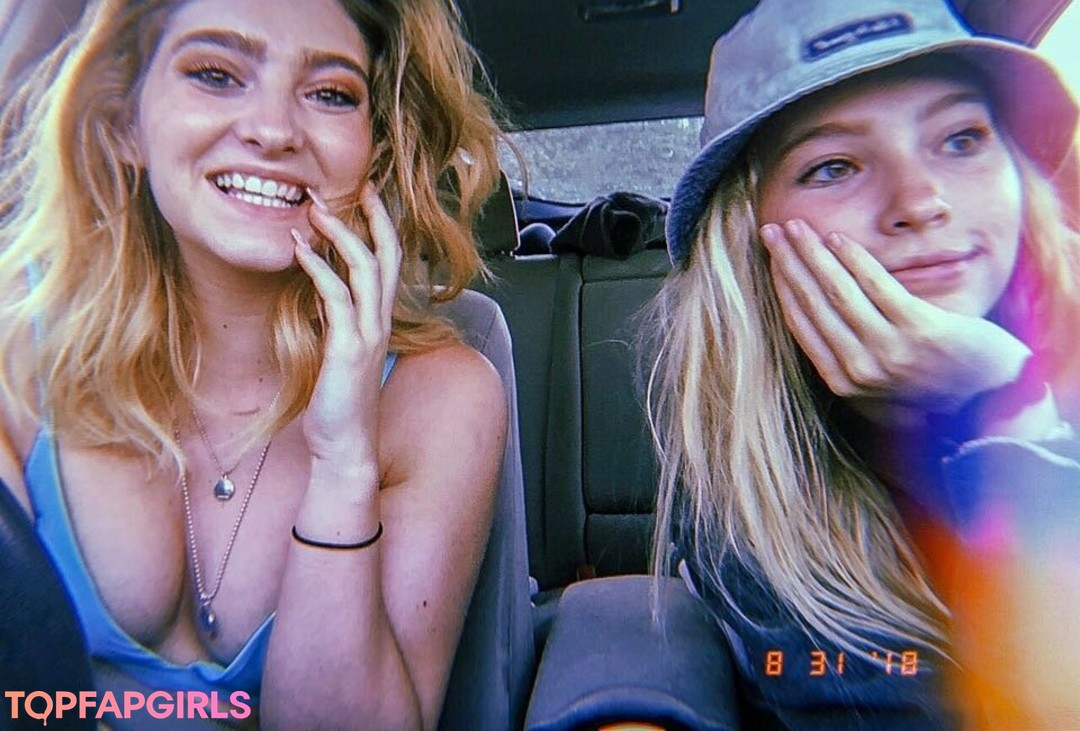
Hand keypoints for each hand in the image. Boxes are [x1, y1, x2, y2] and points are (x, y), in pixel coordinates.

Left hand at [292, 183, 401, 469]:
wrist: (346, 445)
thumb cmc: (340, 403)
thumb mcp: (340, 350)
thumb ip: (338, 318)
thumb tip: (323, 287)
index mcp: (380, 321)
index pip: (389, 263)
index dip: (382, 227)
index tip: (367, 196)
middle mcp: (381, 322)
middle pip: (387, 256)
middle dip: (373, 217)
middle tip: (357, 184)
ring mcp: (368, 334)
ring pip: (365, 270)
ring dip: (341, 234)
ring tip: (317, 209)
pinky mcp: (349, 348)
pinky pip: (337, 298)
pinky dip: (319, 268)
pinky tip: (301, 249)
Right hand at [760, 220, 1030, 413]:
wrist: (993, 397)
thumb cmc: (934, 383)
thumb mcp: (881, 381)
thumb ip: (847, 354)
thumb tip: (810, 313)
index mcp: (843, 381)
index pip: (801, 323)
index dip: (782, 285)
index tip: (773, 256)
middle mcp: (860, 369)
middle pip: (813, 304)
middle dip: (788, 262)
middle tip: (772, 231)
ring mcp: (889, 351)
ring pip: (838, 293)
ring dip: (812, 254)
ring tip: (797, 227)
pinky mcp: (919, 330)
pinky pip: (877, 287)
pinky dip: (854, 260)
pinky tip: (838, 239)